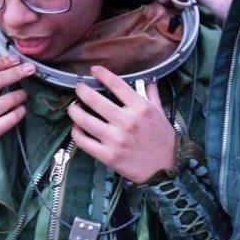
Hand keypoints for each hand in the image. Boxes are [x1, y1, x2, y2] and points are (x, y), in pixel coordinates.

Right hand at [0, 56, 33, 157]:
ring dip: (20, 94)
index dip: (3, 61)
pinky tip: (21, 108)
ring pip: (8, 100)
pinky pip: (11, 119)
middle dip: (18, 72)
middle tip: (30, 69)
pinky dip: (20, 111)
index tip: (15, 60)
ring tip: (23, 94)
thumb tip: (3, 64)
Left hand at [68, 66, 175, 182]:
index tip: (94, 70)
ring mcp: (116, 139)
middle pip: (94, 100)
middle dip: (82, 90)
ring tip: (73, 107)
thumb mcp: (161, 112)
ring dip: (74, 111)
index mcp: (141, 108)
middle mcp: (127, 121)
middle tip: (79, 88)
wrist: (166, 169)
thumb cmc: (163, 139)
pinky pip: (84, 142)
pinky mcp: (108, 156)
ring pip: (84, 120)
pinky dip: (77, 133)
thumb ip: (151, 94)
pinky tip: (77, 128)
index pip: (116, 84)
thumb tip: (147, 79)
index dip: (102, 74)